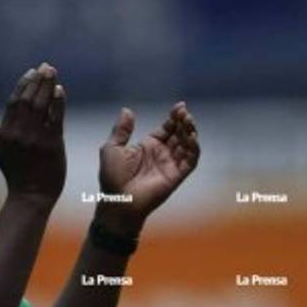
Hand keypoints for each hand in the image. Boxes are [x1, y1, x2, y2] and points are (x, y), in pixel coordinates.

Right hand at [0, 62, 66, 206]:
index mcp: (6, 133)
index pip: (14, 102)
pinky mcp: (52, 144)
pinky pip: (55, 118)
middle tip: (46, 66)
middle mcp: (19, 133)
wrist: (31, 196)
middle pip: (28, 100)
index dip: (23, 84)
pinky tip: (60, 90)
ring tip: (53, 72)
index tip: (31, 72)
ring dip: (48, 86)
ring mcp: (36, 138)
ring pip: (42, 105)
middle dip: (38, 80)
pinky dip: (58, 103)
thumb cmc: (15, 174)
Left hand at [95, 102, 200, 236]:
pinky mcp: (176, 176)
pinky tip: (191, 138)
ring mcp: (170, 164)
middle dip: (184, 122)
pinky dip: (194, 149)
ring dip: (190, 132)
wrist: (118, 199)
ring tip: (188, 122)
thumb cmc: (112, 177)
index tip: (180, 106)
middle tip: (184, 113)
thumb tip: (127, 110)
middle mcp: (162, 154)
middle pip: (179, 134)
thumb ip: (121, 130)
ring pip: (187, 145)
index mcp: (148, 145)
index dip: (174, 117)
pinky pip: (190, 161)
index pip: (167, 128)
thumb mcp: (112, 148)